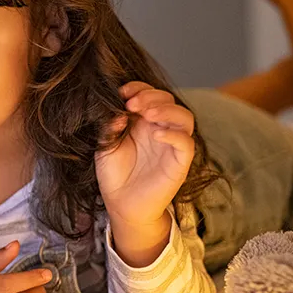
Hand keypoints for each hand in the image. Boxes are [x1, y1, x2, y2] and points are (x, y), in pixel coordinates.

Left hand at [96, 83, 194, 262]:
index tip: (122, 92)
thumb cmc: (114, 173)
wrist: (120, 204)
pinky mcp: (179, 163)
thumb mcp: (105, 144)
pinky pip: (186, 144)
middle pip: (169, 101)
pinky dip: (175, 135)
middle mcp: (160, 129)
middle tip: (132, 104)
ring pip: (185, 117)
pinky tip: (156, 134)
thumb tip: (118, 111)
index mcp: (143, 121)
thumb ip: (110, 126)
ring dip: (167, 110)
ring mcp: (171, 145)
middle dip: (151, 96)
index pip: (151, 94)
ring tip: (147, 113)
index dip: (140, 88)